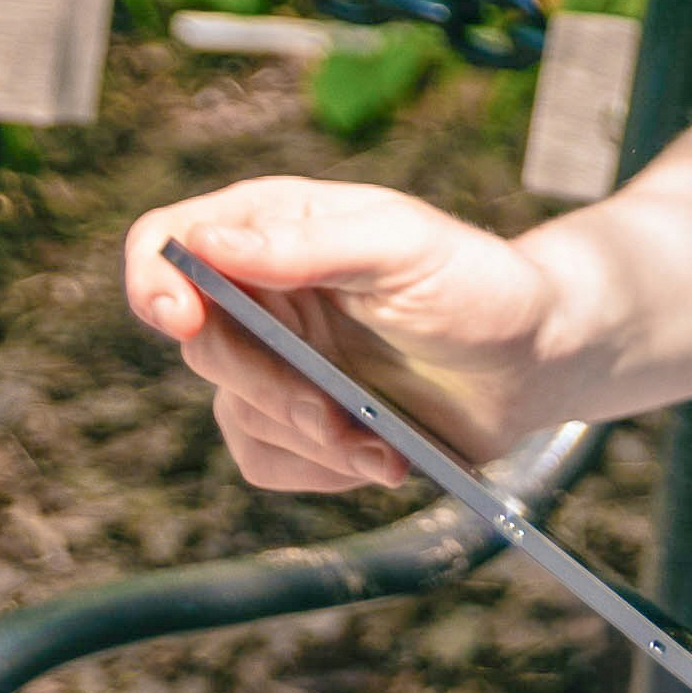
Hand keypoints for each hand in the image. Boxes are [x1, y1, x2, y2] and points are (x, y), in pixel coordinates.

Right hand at [124, 178, 565, 497]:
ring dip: (310, 438)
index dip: (154, 278)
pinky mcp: (300, 419)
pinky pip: (265, 459)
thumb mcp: (401, 249)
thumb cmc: (479, 285)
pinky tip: (380, 459)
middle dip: (269, 386)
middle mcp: (264, 289)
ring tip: (382, 444)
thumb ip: (306, 246)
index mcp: (276, 224)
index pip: (167, 239)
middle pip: (200, 342)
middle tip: (333, 411)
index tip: (182, 317)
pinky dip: (321, 468)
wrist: (537, 362)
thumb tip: (205, 243)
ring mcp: (279, 357)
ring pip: (236, 412)